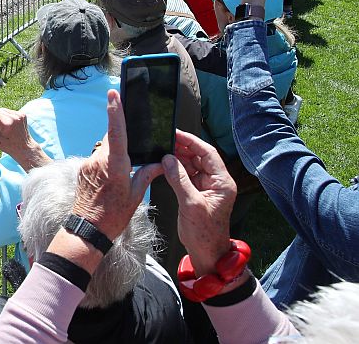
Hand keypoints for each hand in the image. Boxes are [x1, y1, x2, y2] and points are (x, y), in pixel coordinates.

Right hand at [0, 95, 49, 170]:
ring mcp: (19, 115)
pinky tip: (9, 124)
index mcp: (5, 125)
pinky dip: (6, 116)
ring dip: (0, 115)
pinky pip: (9, 111)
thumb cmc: (8, 146)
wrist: (25, 147)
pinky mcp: (22, 114)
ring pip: (3, 110)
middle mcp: (13, 118)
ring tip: (5, 127)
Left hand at [70, 91, 163, 241]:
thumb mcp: (136, 195)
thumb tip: (160, 162)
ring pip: (104, 148)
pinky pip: (97, 158)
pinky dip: (106, 161)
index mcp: (115, 165)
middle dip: (122, 137)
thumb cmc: (114, 214)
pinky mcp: (82, 169)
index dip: (115, 110)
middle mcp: (99, 160)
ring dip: (114, 152)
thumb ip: (147, 174)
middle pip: (111, 138)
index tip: (113, 94)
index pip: (116, 131)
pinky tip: (110, 178)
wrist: (88, 228)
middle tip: (133, 146)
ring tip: (121, 172)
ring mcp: (88, 164)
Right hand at [162, 130, 237, 276]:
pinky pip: (186, 174)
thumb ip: (179, 179)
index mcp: (222, 182)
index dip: (192, 142)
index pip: (208, 154)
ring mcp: (206, 187)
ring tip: (162, 150)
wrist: (206, 252)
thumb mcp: (191, 204)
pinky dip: (175, 168)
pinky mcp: (196, 192)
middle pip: (200, 157)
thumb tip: (167, 159)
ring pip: (192, 164)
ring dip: (178, 157)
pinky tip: (165, 164)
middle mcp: (216, 182)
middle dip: (183, 148)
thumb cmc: (204, 233)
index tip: (176, 133)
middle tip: (165, 140)